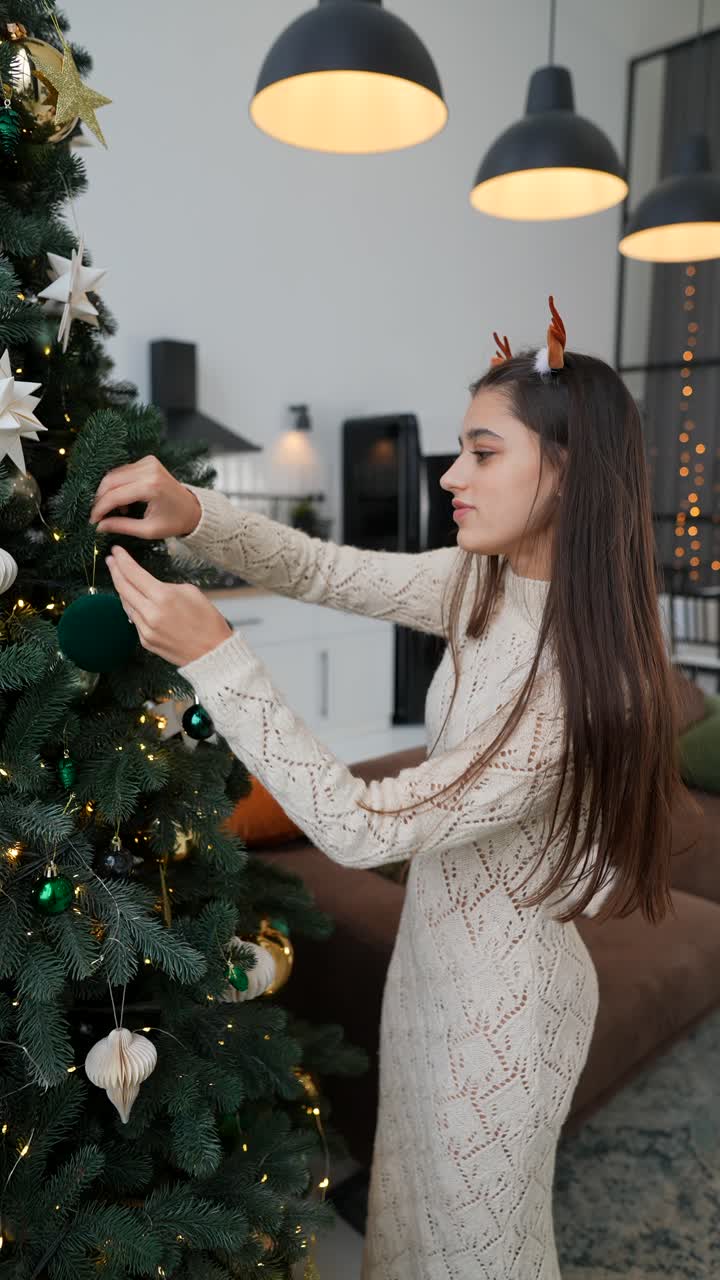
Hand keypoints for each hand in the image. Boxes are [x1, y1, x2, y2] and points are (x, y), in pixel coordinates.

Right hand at [89, 455, 201, 538]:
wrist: (193, 509)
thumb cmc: (174, 522)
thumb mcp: (148, 530)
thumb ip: (121, 526)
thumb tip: (98, 526)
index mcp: (150, 487)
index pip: (114, 495)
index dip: (99, 509)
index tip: (92, 521)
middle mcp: (148, 470)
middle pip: (110, 481)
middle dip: (100, 499)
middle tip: (98, 516)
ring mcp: (148, 462)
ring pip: (114, 474)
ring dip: (108, 492)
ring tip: (115, 511)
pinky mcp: (148, 461)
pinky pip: (123, 471)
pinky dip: (117, 485)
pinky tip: (124, 501)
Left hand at [105, 545, 232, 666]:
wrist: (213, 653)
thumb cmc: (208, 622)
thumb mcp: (191, 592)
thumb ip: (166, 586)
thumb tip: (151, 586)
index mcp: (163, 597)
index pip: (133, 573)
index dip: (122, 560)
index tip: (116, 551)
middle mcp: (150, 614)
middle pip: (123, 588)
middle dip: (115, 571)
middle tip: (111, 561)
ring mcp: (145, 629)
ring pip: (125, 604)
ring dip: (121, 589)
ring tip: (120, 577)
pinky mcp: (146, 641)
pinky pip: (134, 619)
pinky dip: (132, 607)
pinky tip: (132, 600)